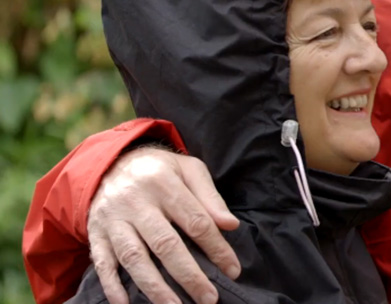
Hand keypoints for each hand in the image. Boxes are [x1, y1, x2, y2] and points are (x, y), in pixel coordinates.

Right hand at [87, 147, 240, 303]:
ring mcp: (113, 219)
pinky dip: (113, 286)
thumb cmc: (160, 170)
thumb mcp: (189, 170)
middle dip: (189, 275)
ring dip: (154, 287)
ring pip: (134, 258)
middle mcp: (136, 201)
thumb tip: (230, 225)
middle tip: (209, 298)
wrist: (111, 162)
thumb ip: (210, 197)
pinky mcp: (96, 234)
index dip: (216, 248)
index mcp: (164, 183)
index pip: (195, 220)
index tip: (233, 270)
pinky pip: (102, 263)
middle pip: (165, 244)